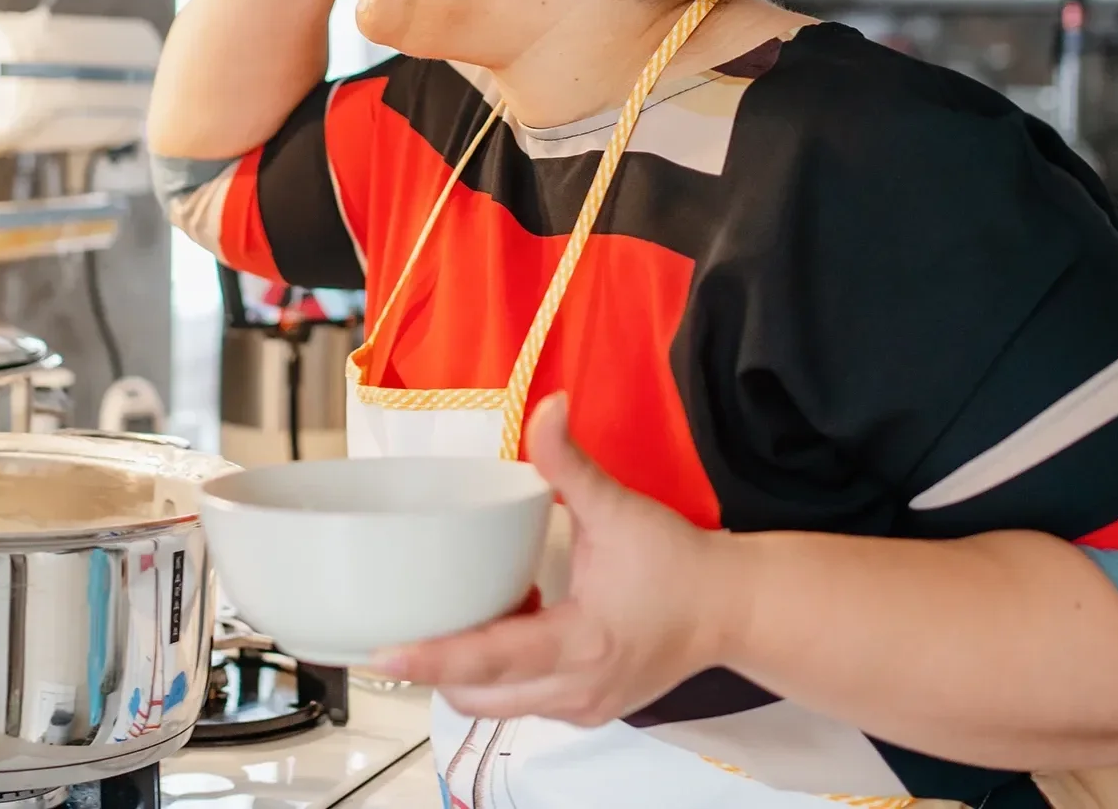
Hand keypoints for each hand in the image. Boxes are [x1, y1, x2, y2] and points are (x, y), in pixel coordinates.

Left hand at [373, 396, 737, 725]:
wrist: (734, 609)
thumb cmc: (679, 563)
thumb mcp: (619, 508)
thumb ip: (569, 462)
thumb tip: (545, 406)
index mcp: (582, 641)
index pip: (490, 659)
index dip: (431, 658)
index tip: (383, 653)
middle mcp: (577, 689)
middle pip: (477, 697)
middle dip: (438, 668)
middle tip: (421, 620)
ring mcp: (584, 708)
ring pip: (498, 706)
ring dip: (472, 672)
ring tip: (479, 614)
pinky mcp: (590, 711)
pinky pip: (526, 702)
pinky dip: (505, 675)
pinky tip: (518, 624)